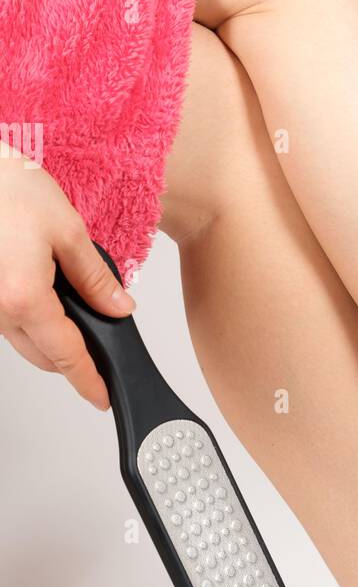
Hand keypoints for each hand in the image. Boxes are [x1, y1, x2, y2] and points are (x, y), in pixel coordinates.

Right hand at [0, 150, 135, 408]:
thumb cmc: (8, 189)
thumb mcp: (68, 231)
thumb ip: (96, 278)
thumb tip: (118, 308)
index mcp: (24, 299)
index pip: (66, 355)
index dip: (88, 380)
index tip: (101, 397)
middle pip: (42, 356)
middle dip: (72, 358)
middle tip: (100, 348)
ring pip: (22, 340)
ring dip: (48, 336)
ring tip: (74, 308)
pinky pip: (7, 321)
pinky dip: (29, 317)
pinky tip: (44, 292)